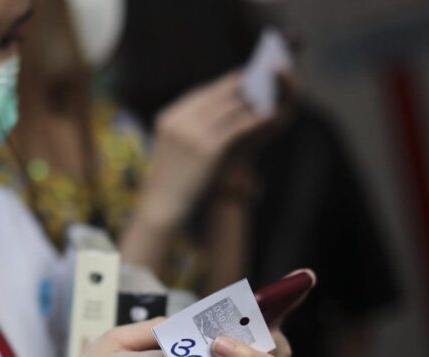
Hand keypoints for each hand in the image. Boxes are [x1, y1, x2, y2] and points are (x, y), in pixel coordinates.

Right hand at [136, 71, 272, 229]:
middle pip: (214, 97)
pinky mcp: (209, 149)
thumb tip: (215, 113)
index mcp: (168, 118)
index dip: (219, 86)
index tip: (236, 79)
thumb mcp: (171, 147)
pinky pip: (237, 127)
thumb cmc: (168, 180)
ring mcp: (193, 134)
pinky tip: (267, 117)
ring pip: (229, 109)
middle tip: (257, 82)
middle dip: (237, 89)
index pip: (197, 94)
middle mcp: (179, 122)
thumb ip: (186, 128)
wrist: (161, 205)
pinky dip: (254, 120)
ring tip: (266, 99)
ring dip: (249, 103)